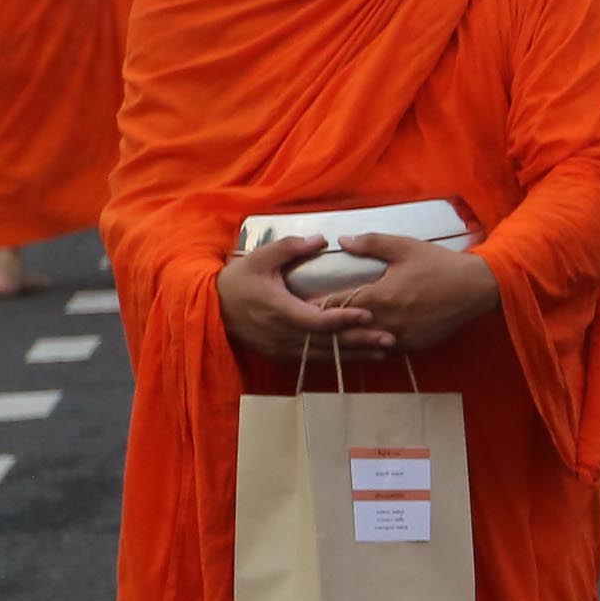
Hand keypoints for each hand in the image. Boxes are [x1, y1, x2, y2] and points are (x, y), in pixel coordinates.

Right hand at [215, 235, 382, 362]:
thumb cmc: (236, 281)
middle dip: (360, 341)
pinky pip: (315, 361)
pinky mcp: (282, 356)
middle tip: (390, 339)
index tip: (368, 313)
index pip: (318, 321)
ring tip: (383, 351)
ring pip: (325, 356)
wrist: (209, 309)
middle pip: (328, 343)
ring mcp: (283, 349)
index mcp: (280, 310)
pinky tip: (360, 357)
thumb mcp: (259, 259)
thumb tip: (320, 239)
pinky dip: (338, 359)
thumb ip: (289, 248)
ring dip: (355, 355)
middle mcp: (284, 335)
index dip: (344, 319)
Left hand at [311, 233, 501, 354]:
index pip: (338, 306)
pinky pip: (385, 348)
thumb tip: (342, 241)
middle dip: (328, 326)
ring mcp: (402, 337)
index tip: (302, 305)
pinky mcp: (415, 346)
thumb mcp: (405, 247)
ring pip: (364, 344)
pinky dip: (372, 344)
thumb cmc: (440, 264)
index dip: (318, 306)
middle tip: (309, 324)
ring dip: (349, 339)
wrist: (477, 288)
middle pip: (346, 330)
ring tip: (332, 335)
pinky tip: (364, 339)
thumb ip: (371, 243)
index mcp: (381, 296)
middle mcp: (388, 321)